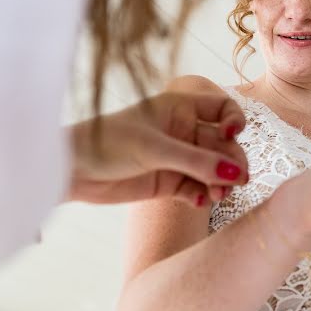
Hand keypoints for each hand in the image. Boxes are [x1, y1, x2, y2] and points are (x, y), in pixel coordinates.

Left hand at [66, 90, 248, 204]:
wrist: (71, 171)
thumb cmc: (106, 144)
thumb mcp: (154, 149)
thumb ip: (197, 161)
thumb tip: (236, 172)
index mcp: (180, 108)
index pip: (222, 108)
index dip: (234, 121)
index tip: (232, 135)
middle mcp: (183, 131)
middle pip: (223, 144)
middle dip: (232, 161)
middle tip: (238, 180)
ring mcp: (177, 158)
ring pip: (213, 169)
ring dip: (221, 182)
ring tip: (218, 196)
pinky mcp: (168, 182)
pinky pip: (197, 189)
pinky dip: (202, 195)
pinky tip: (198, 201)